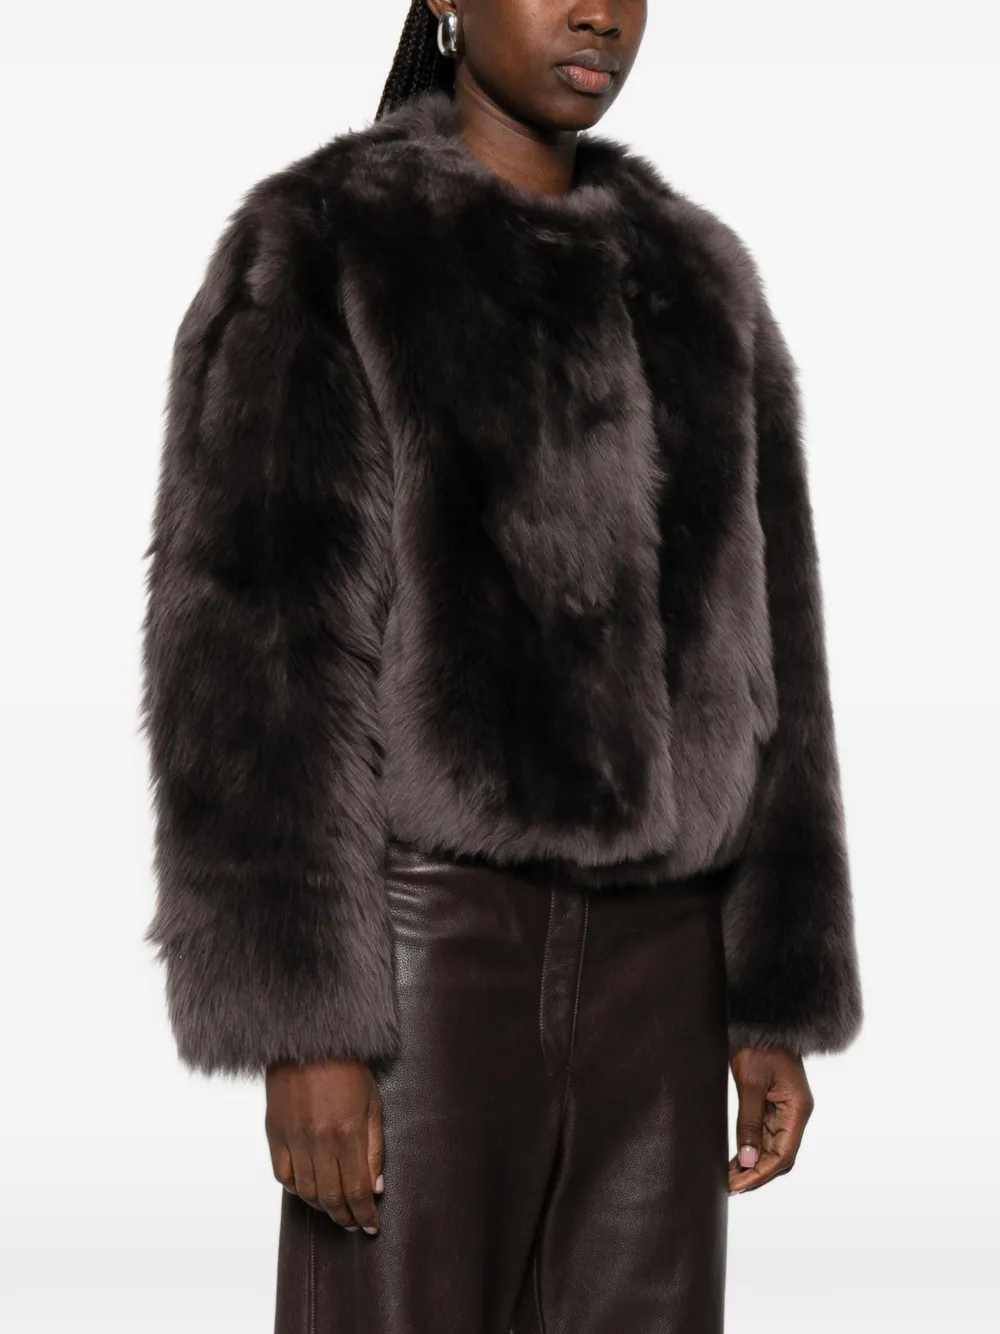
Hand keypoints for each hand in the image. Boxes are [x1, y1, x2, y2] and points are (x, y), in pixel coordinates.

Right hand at [265, 1057, 384, 1233]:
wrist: (309, 1040)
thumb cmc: (347, 1067)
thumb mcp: (373, 1103)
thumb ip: (374, 1148)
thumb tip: (376, 1187)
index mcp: (348, 1132)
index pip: (357, 1190)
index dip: (365, 1214)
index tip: (371, 1225)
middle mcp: (320, 1140)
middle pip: (331, 1198)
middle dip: (345, 1217)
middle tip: (354, 1224)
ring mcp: (294, 1138)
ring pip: (306, 1191)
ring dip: (322, 1208)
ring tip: (335, 1210)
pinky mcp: (275, 1132)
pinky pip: (283, 1175)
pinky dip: (296, 1190)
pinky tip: (308, 1190)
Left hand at [728, 1045, 812, 1193]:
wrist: (761, 1018)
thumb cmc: (758, 1045)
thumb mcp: (751, 1082)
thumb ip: (750, 1122)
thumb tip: (747, 1160)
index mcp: (798, 1109)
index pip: (782, 1155)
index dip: (760, 1174)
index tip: (737, 1186)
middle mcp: (796, 1112)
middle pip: (780, 1156)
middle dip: (756, 1173)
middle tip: (729, 1186)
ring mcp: (786, 1108)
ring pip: (773, 1147)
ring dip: (753, 1163)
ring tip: (728, 1177)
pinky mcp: (774, 1103)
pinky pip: (766, 1133)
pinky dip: (752, 1147)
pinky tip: (736, 1158)